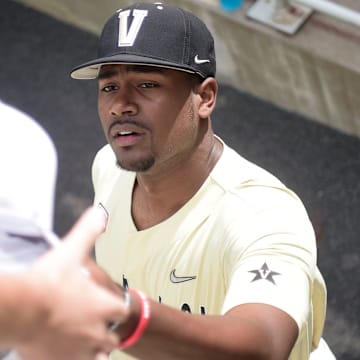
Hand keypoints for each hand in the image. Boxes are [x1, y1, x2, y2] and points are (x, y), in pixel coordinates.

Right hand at [17, 207, 128, 359]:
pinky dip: (73, 359)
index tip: (107, 303)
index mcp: (104, 306)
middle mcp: (97, 332)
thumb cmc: (47, 282)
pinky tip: (63, 350)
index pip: (122, 309)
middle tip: (92, 321)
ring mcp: (80, 351)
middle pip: (112, 337)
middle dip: (105, 330)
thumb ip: (88, 232)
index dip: (115, 305)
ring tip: (81, 339)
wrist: (20, 309)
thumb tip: (100, 213)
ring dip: (93, 349)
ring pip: (98, 356)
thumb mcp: (71, 251)